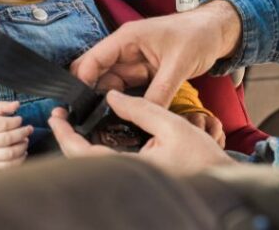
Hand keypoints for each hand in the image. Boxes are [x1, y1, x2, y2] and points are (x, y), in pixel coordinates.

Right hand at [0, 101, 32, 169]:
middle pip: (7, 139)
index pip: (0, 124)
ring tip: (25, 140)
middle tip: (29, 129)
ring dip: (22, 146)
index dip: (13, 121)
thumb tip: (16, 104)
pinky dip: (19, 160)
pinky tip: (23, 152)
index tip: (19, 119)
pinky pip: (8, 166)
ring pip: (9, 154)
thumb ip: (3, 107)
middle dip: (22, 133)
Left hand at [48, 91, 233, 174]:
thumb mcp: (172, 124)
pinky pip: (108, 167)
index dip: (65, 135)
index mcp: (132, 168)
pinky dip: (96, 150)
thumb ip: (141, 109)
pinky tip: (97, 135)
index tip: (56, 117)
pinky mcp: (137, 180)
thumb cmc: (202, 157)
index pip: (84, 154)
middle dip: (68, 139)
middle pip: (83, 163)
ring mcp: (131, 182)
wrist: (222, 181)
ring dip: (80, 145)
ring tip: (74, 122)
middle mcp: (127, 178)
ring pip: (94, 165)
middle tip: (61, 117)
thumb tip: (113, 96)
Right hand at [70, 0, 241, 106]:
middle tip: (90, 121)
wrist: (216, 32)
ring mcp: (134, 62)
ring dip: (108, 102)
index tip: (79, 108)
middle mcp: (125, 50)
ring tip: (104, 124)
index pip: (93, 60)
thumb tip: (145, 115)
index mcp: (127, 39)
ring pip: (110, 85)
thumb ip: (160, 91)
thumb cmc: (198, 35)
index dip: (82, 82)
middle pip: (96, 74)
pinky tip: (123, 118)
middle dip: (91, 96)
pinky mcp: (144, 73)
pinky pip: (127, 90)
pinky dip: (124, 103)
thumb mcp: (179, 64)